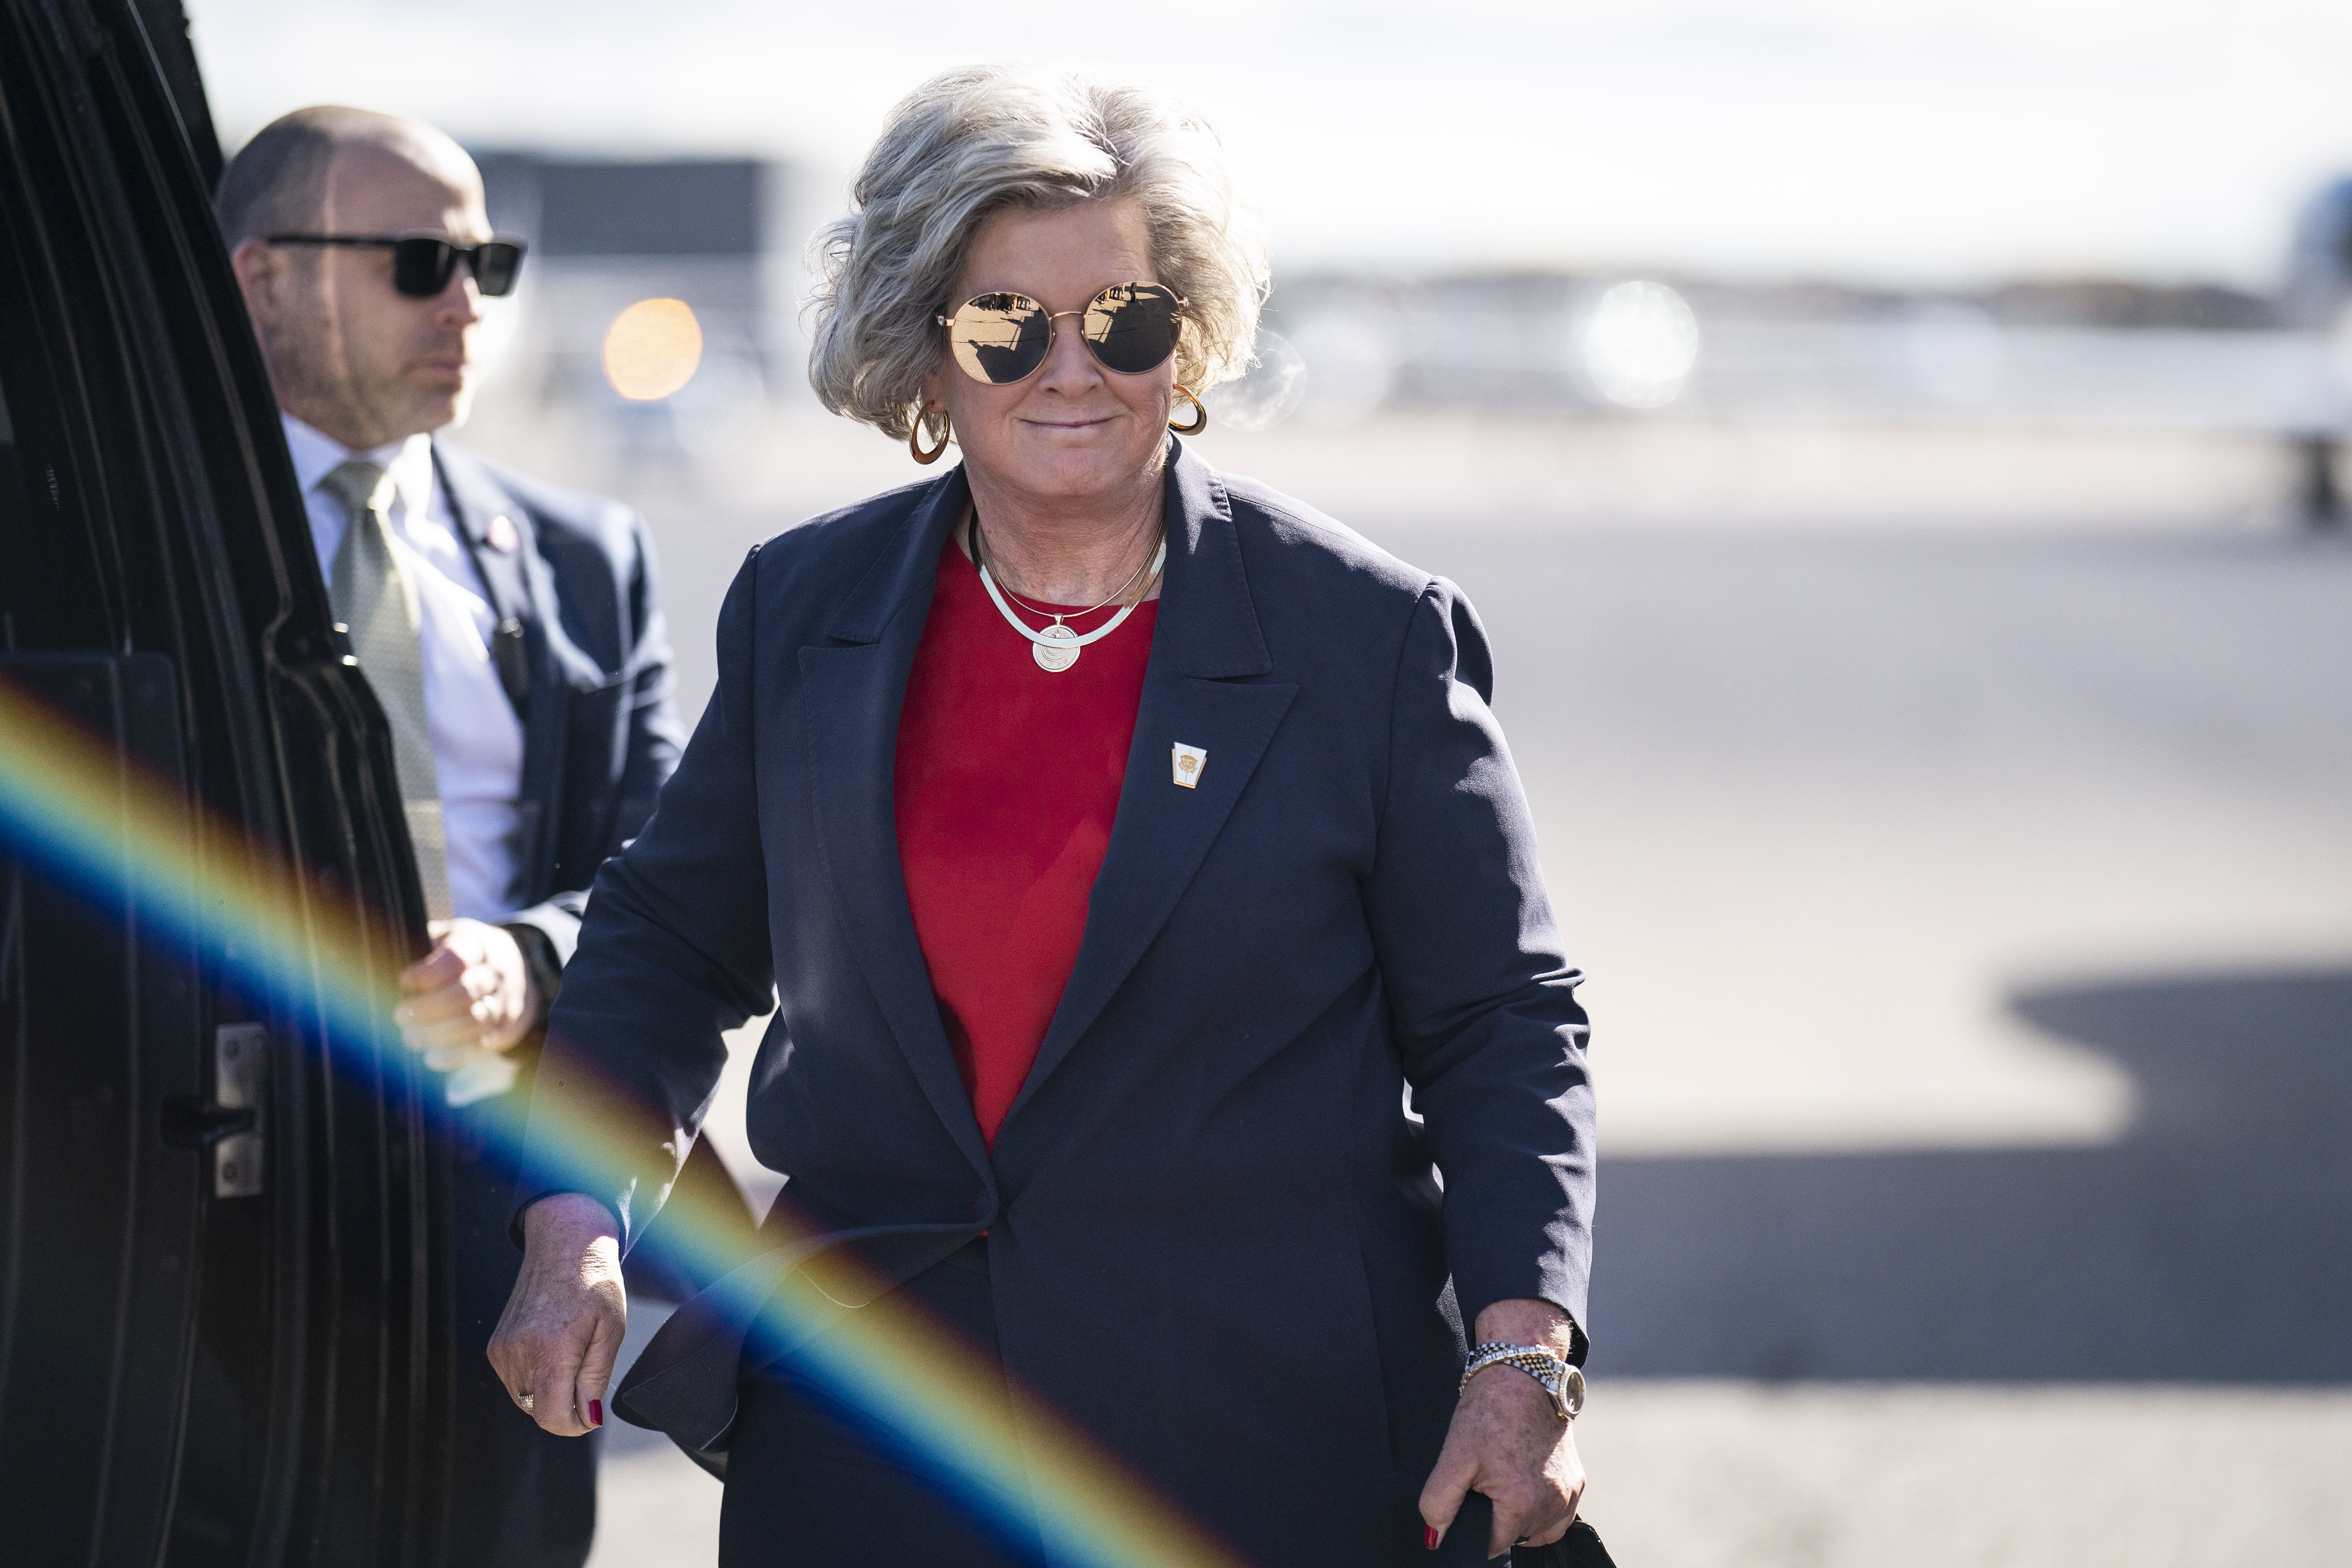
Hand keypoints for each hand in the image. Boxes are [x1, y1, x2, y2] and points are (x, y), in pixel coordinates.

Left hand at [394, 918, 541, 1072]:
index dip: (427, 973)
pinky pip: (481, 1045)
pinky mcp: (506, 1028)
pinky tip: (431, 1058)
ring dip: (438, 1034)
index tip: (403, 981)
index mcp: (477, 945)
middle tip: (400, 1016)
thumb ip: (422, 945)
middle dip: (428, 1009)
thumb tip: (380, 959)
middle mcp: (495, 973)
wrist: (515, 969)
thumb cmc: (463, 955)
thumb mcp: (447, 938)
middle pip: (465, 992)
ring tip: (409, 1038)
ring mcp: (504, 1001)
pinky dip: (454, 1055)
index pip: (456, 959)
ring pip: (475, 1021)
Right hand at [487, 1194, 625, 1435]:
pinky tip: (552, 1345)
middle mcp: (519, 1353)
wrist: (564, 1244)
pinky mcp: (495, 1346)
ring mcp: (502, 1350)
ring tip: (570, 1350)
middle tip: (586, 1367)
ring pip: (526, 1399)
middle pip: (539, 1412)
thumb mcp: (611, 1330)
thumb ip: (595, 1379)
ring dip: (550, 1390)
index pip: (552, 1418)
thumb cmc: (595, 1283)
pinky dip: (535, 1375)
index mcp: (550, 1351)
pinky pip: (515, 1381)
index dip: (575, 1425)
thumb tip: (588, 1418)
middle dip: (565, 1404)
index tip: (591, 1412)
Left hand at [1420, 1299, 1585, 1557]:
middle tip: (1486, 1477)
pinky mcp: (1578, 1483)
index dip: (1473, 1526)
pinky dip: (1539, 1508)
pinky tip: (1524, 1481)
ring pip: (1536, 1530)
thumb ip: (1439, 1502)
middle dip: (1495, 1518)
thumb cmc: (1490, 1409)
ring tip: (1504, 1476)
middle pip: (1514, 1537)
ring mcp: (1570, 1494)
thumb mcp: (1454, 1454)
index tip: (1471, 1497)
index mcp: (1523, 1502)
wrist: (1524, 1372)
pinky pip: (1556, 1516)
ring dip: (1518, 1516)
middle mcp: (1554, 1504)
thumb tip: (1435, 1539)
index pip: (1491, 1544)